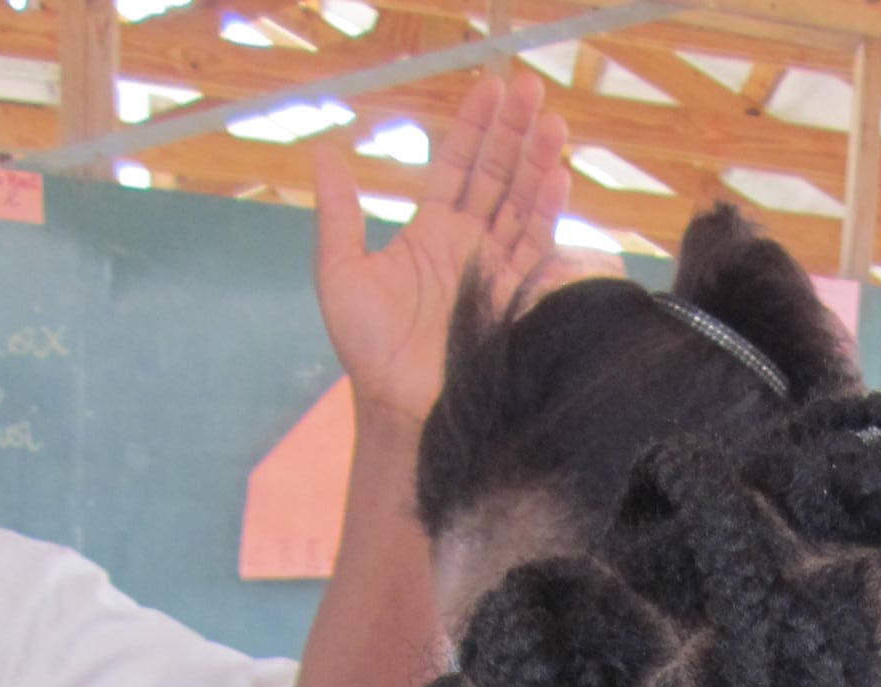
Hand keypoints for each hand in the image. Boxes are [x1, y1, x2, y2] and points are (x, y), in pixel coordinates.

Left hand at [312, 71, 569, 429]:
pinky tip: (558, 177)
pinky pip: (536, 249)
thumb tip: (323, 149)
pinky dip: (548, 212)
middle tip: (529, 86)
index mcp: (430, 231)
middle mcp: (469, 244)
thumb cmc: (368, 347)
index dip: (473, 126)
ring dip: (537, 162)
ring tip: (551, 121)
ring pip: (522, 204)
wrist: (400, 406)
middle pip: (497, 176)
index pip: (457, 166)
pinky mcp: (514, 298)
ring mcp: (495, 270)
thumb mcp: (340, 271)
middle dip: (513, 131)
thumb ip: (340, 212)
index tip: (488, 87)